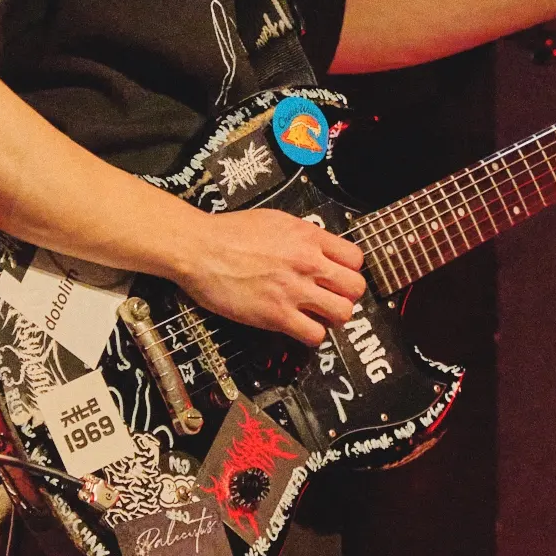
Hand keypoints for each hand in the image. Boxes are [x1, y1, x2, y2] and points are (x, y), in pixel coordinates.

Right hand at [173, 209, 366, 346]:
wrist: (200, 248)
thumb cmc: (228, 233)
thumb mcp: (275, 221)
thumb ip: (302, 235)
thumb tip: (317, 248)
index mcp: (308, 236)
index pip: (356, 258)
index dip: (349, 270)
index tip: (339, 277)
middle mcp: (307, 263)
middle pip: (356, 288)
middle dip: (346, 295)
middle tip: (331, 298)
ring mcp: (294, 290)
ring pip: (343, 313)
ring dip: (332, 317)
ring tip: (317, 315)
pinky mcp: (277, 315)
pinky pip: (315, 335)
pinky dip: (311, 335)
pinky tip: (299, 327)